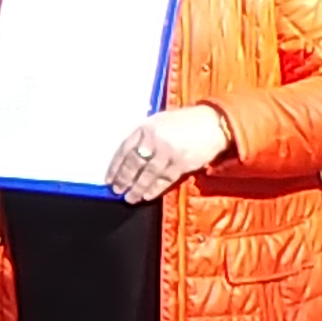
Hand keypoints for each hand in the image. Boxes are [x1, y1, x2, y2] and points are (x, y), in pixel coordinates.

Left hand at [102, 103, 230, 204]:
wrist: (212, 123)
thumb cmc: (185, 122)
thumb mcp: (160, 122)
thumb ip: (145, 137)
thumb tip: (130, 158)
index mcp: (146, 128)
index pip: (124, 149)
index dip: (115, 166)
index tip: (109, 178)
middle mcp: (154, 140)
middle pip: (134, 164)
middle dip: (124, 179)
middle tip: (117, 190)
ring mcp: (168, 152)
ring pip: (147, 174)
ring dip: (137, 188)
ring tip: (130, 198)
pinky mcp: (181, 163)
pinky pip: (164, 179)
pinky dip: (154, 189)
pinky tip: (147, 196)